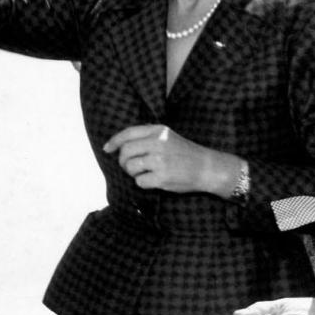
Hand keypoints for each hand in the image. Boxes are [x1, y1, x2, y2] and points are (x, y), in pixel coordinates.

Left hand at [103, 124, 230, 192]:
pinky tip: (155, 180)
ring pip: (130, 167)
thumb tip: (118, 146)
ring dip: (133, 173)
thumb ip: (146, 137)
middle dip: (123, 162)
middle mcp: (158, 143)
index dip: (114, 142)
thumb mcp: (167, 136)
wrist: (206, 167)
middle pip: (125, 152)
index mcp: (158, 131)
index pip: (128, 133)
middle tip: (131, 167)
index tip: (107, 149)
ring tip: (145, 173)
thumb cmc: (184, 153)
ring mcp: (160, 160)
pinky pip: (139, 182)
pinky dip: (144, 183)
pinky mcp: (162, 177)